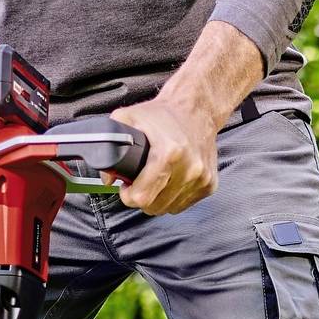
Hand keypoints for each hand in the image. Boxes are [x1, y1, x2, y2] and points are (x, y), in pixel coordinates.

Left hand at [109, 93, 218, 215]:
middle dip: (142, 198)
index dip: (128, 196)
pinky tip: (170, 181)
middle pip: (154, 207)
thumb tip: (107, 177)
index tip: (127, 187)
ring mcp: (202, 178)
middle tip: (140, 182)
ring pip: (169, 208)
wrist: (197, 110)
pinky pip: (184, 204)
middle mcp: (189, 168)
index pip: (142, 197)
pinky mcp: (210, 184)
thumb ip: (109, 143)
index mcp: (169, 153)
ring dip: (159, 198)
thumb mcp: (128, 118)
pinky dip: (174, 197)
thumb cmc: (163, 115)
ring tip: (155, 179)